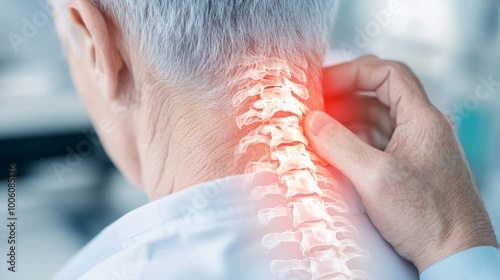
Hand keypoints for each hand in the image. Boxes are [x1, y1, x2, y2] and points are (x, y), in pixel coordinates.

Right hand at [304, 55, 498, 271]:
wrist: (456, 256)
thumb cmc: (427, 217)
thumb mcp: (375, 177)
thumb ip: (340, 144)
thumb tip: (312, 120)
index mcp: (423, 120)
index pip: (388, 74)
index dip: (353, 72)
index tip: (323, 83)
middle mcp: (422, 129)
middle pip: (379, 97)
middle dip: (344, 97)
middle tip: (314, 107)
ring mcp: (417, 151)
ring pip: (377, 122)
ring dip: (347, 122)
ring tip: (318, 130)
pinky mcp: (410, 171)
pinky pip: (378, 145)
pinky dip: (355, 143)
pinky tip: (335, 153)